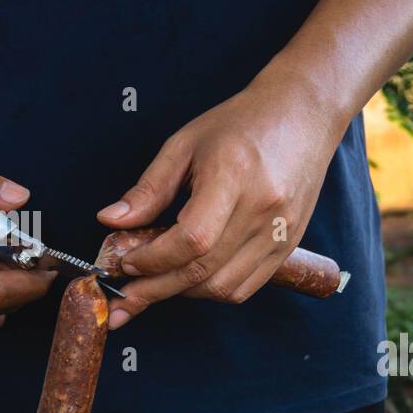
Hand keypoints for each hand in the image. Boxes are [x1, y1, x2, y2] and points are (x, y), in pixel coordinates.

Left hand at [96, 69, 342, 327]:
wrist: (302, 116)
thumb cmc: (241, 124)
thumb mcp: (184, 144)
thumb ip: (149, 189)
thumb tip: (110, 222)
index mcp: (234, 176)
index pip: (191, 240)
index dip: (152, 260)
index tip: (124, 263)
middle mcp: (263, 210)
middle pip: (204, 271)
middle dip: (157, 289)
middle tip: (124, 296)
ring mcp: (280, 233)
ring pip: (224, 287)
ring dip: (184, 292)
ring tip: (156, 285)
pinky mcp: (288, 247)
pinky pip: (245, 287)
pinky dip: (212, 290)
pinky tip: (191, 279)